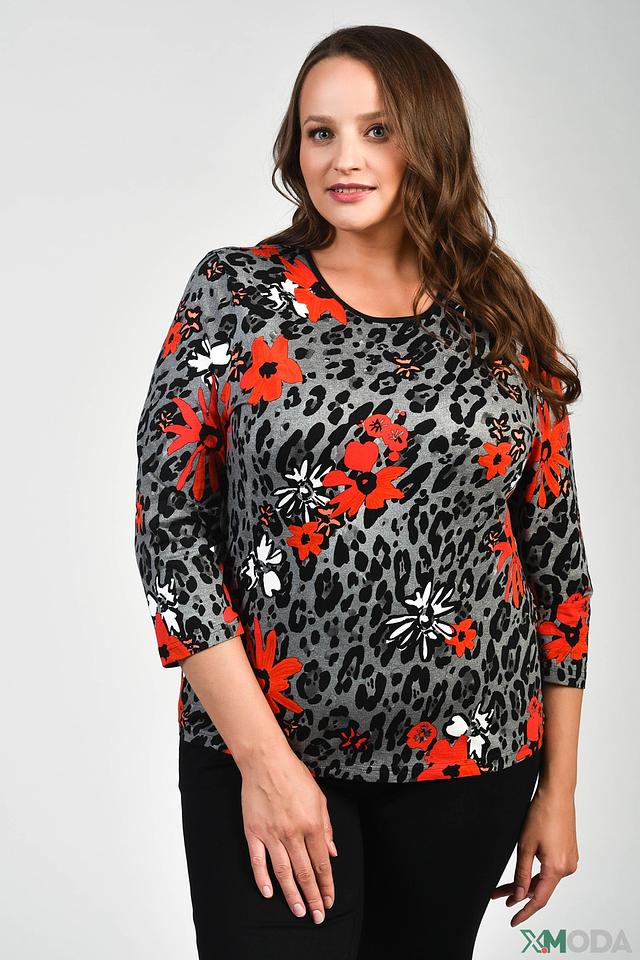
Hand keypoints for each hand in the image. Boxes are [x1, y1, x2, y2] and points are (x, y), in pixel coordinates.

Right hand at [239, 746, 337, 923]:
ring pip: (284, 872)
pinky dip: (263, 879)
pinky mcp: (254, 832)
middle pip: (304, 873)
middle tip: (317, 916)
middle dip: (313, 897)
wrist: (266, 761)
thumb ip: (326, 827)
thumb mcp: (319, 798)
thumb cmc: (294, 776)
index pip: (321, 863)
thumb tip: (332, 852)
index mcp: (312, 824)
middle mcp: (293, 833)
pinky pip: (258, 861)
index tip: (329, 900)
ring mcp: (272, 834)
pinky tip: (269, 893)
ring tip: (299, 911)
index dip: (326, 885)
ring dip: (292, 895)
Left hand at [491, 782, 578, 925]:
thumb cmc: (541, 815)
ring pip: (545, 880)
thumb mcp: (525, 846)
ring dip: (526, 883)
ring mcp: (570, 861)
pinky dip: (537, 874)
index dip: (524, 912)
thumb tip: (518, 896)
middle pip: (540, 889)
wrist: (557, 794)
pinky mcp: (569, 853)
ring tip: (504, 886)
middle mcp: (567, 868)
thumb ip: (521, 874)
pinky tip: (525, 872)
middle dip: (518, 894)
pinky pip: (551, 870)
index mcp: (557, 869)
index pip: (539, 899)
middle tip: (497, 896)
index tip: (513, 920)